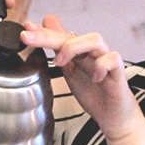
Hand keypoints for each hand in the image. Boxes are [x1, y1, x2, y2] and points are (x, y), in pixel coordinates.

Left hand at [22, 14, 144, 144]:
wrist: (113, 116)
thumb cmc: (94, 93)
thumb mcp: (70, 71)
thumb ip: (59, 50)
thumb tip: (44, 28)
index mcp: (79, 53)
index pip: (60, 37)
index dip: (42, 32)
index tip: (26, 28)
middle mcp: (92, 52)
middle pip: (71, 37)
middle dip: (48, 36)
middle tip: (28, 36)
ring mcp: (105, 60)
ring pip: (94, 39)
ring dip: (74, 47)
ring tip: (60, 62)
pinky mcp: (118, 72)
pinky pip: (113, 59)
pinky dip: (102, 66)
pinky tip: (94, 78)